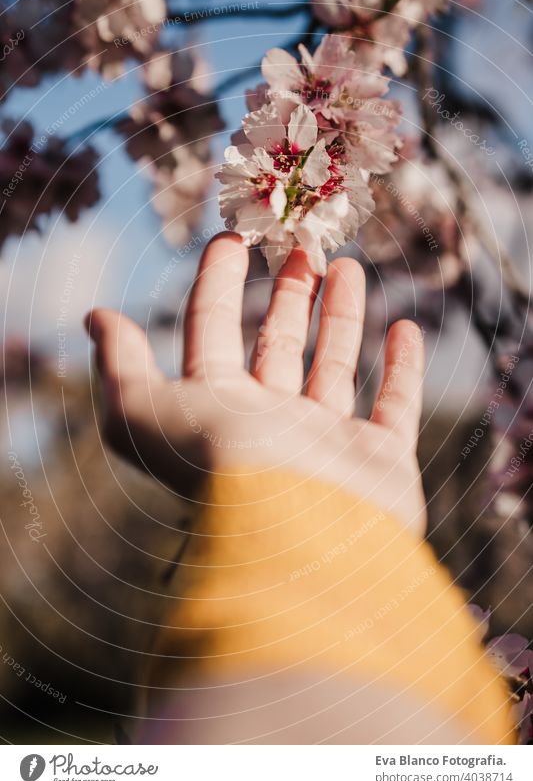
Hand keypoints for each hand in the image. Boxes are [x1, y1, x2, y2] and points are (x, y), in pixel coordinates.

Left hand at [86, 233, 425, 534]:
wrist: (304, 543)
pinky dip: (401, 369)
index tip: (231, 237)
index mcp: (218, 410)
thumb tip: (96, 318)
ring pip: (333, 367)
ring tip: (349, 266)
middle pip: (276, 346)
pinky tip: (405, 327)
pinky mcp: (379, 462)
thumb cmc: (224, 471)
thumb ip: (120, 366)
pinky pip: (394, 406)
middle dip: (286, 294)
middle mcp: (269, 427)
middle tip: (303, 247)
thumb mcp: (147, 414)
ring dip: (341, 316)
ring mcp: (327, 445)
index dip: (215, 284)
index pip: (212, 332)